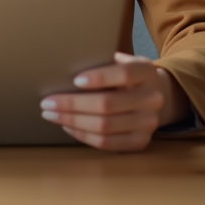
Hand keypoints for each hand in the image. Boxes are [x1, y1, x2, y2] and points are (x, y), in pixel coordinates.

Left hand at [39, 53, 185, 151]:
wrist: (157, 94)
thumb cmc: (128, 75)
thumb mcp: (122, 61)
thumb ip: (102, 63)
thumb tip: (64, 68)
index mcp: (147, 72)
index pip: (124, 74)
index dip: (99, 77)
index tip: (75, 80)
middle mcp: (152, 98)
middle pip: (108, 104)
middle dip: (73, 104)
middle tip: (47, 102)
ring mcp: (148, 123)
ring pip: (105, 126)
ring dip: (72, 121)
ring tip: (51, 114)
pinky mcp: (140, 141)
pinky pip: (107, 143)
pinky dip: (83, 135)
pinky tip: (68, 126)